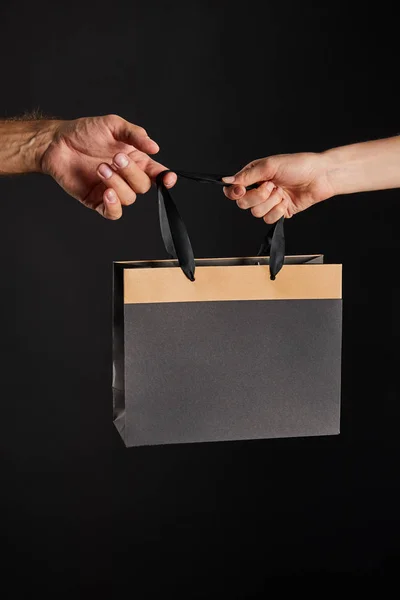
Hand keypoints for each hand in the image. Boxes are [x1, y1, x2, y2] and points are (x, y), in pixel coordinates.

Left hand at [40, 115, 175, 218]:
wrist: (57, 143)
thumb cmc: (84, 132)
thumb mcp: (113, 125)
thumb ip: (135, 134)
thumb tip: (155, 147)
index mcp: (136, 160)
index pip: (157, 173)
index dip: (166, 178)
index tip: (167, 178)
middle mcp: (126, 177)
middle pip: (144, 186)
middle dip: (131, 173)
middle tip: (115, 158)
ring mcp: (113, 190)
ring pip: (129, 198)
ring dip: (117, 183)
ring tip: (100, 168)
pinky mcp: (98, 201)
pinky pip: (114, 213)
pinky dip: (114, 205)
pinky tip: (107, 192)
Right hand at [222, 152, 334, 223]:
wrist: (320, 177)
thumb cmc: (299, 165)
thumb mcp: (270, 166)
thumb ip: (247, 175)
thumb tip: (227, 181)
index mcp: (253, 176)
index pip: (233, 189)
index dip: (234, 193)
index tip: (240, 190)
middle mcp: (259, 189)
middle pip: (243, 204)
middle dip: (258, 197)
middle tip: (271, 186)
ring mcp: (269, 202)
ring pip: (256, 213)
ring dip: (271, 203)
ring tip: (282, 192)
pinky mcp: (279, 212)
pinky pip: (269, 219)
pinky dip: (278, 210)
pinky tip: (286, 201)